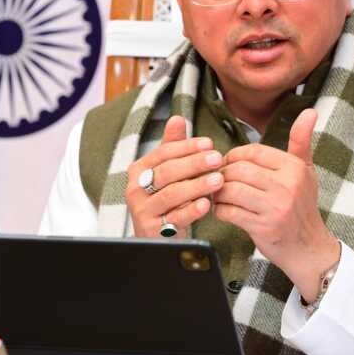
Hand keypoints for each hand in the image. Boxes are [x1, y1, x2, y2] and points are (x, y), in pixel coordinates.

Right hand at [125, 116, 224, 236]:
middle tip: (217, 159)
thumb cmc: (165, 199)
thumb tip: (177, 118)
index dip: (187, 147)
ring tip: (218, 180)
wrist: (156, 236)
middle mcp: (135, 189)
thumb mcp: (168, 172)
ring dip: (196, 186)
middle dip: (194, 164)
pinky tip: (207, 204)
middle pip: (167, 172)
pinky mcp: (152, 231)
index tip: (209, 144)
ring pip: (171, 195)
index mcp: (139, 170)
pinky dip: (191, 211)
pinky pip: (174, 218)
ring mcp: (143, 211)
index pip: (163, 153)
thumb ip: (172, 145)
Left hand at [216, 109, 340, 300]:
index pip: (252, 151)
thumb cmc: (302, 206)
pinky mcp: (263, 227)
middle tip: (219, 180)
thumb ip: (301, 141)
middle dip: (223, 174)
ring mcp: (275, 207)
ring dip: (218, 192)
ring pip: (230, 189)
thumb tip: (310, 111)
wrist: (308, 247)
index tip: (230, 165)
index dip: (235, 156)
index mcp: (293, 167)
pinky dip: (220, 210)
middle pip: (238, 169)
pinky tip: (223, 210)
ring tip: (218, 194)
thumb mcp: (305, 170)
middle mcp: (286, 185)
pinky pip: (229, 212)